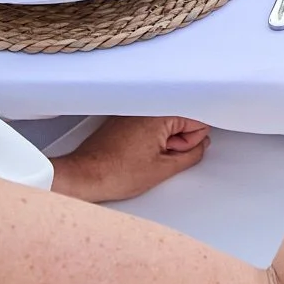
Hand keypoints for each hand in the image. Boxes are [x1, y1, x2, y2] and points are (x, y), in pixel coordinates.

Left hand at [48, 115, 210, 202]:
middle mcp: (146, 107)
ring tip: (144, 156)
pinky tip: (135, 153)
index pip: (198, 121)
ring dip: (161, 142)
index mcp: (160, 113)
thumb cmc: (116, 172)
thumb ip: (192, 154)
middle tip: (158, 157)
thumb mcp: (165, 169)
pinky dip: (148, 140)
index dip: (190, 142)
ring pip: (165, 125)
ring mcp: (133, 112)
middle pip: (182, 121)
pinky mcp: (123, 120)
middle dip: (176, 141)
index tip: (175, 152)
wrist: (84, 176)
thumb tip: (199, 146)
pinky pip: (148, 126)